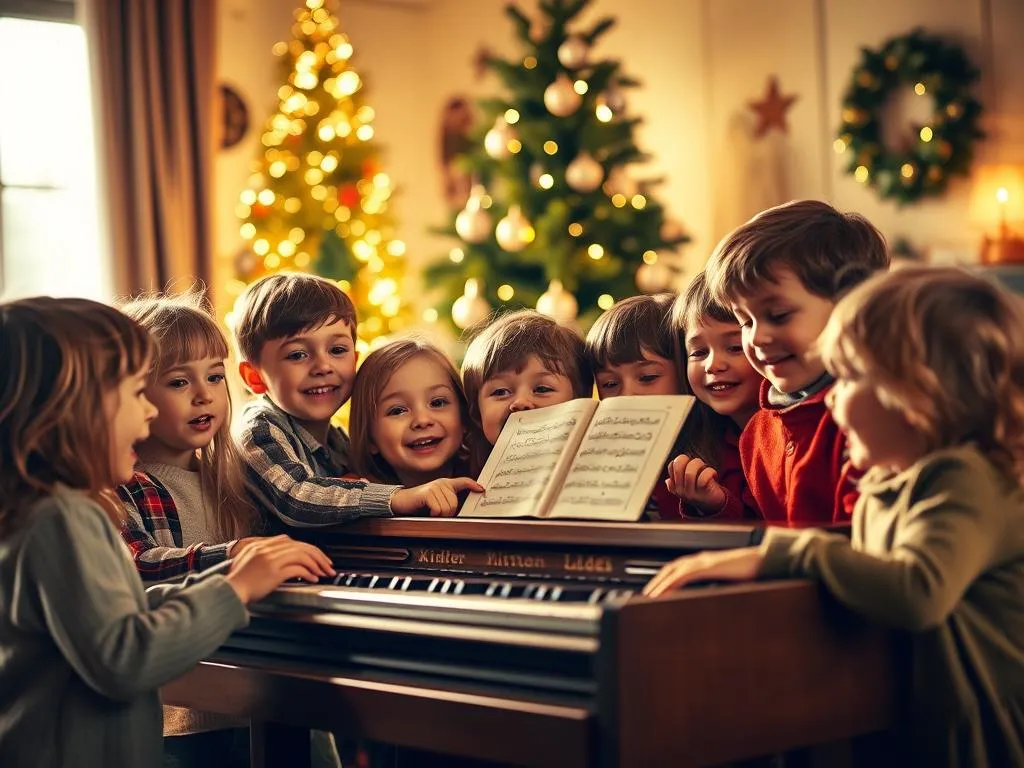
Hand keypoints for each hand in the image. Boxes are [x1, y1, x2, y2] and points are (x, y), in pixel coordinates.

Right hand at [226, 535, 334, 603]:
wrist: (228, 592)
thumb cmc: (238, 583)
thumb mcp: (250, 563)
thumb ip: (266, 557)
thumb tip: (288, 562)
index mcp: (261, 545)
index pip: (291, 541)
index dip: (307, 548)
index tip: (316, 557)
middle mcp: (266, 549)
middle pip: (300, 546)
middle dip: (318, 556)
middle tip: (327, 565)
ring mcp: (270, 559)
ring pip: (302, 555)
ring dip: (316, 564)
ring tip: (323, 572)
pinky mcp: (273, 572)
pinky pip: (297, 569)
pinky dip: (308, 573)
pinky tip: (313, 579)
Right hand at [390, 477, 484, 516]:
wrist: (402, 501)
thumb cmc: (420, 503)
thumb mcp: (436, 500)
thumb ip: (447, 500)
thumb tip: (457, 508)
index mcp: (445, 483)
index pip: (463, 481)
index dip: (473, 485)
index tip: (482, 489)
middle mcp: (441, 483)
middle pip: (454, 503)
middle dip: (447, 513)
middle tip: (437, 513)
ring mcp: (434, 487)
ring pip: (447, 508)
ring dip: (439, 515)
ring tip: (432, 511)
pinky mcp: (428, 493)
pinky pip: (438, 509)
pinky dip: (433, 514)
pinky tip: (428, 511)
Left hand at [642, 546, 764, 597]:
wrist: (765, 561)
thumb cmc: (750, 571)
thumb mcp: (728, 581)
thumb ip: (715, 586)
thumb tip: (706, 599)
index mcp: (703, 562)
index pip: (676, 569)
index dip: (663, 579)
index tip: (654, 591)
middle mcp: (700, 559)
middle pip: (669, 568)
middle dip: (655, 582)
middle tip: (645, 596)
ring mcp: (704, 560)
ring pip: (674, 571)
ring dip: (660, 583)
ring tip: (649, 596)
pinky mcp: (709, 565)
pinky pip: (686, 574)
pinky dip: (673, 582)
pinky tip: (667, 591)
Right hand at [665, 454, 726, 512]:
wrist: (714, 505)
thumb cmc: (701, 489)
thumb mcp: (687, 484)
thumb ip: (678, 478)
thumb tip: (667, 480)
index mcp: (675, 486)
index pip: (672, 465)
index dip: (683, 460)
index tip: (691, 463)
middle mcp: (680, 491)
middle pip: (679, 467)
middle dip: (690, 461)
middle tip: (699, 464)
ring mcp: (691, 494)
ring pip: (689, 473)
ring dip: (700, 466)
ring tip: (705, 468)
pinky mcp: (703, 495)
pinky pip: (703, 479)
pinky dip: (710, 473)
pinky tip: (714, 475)